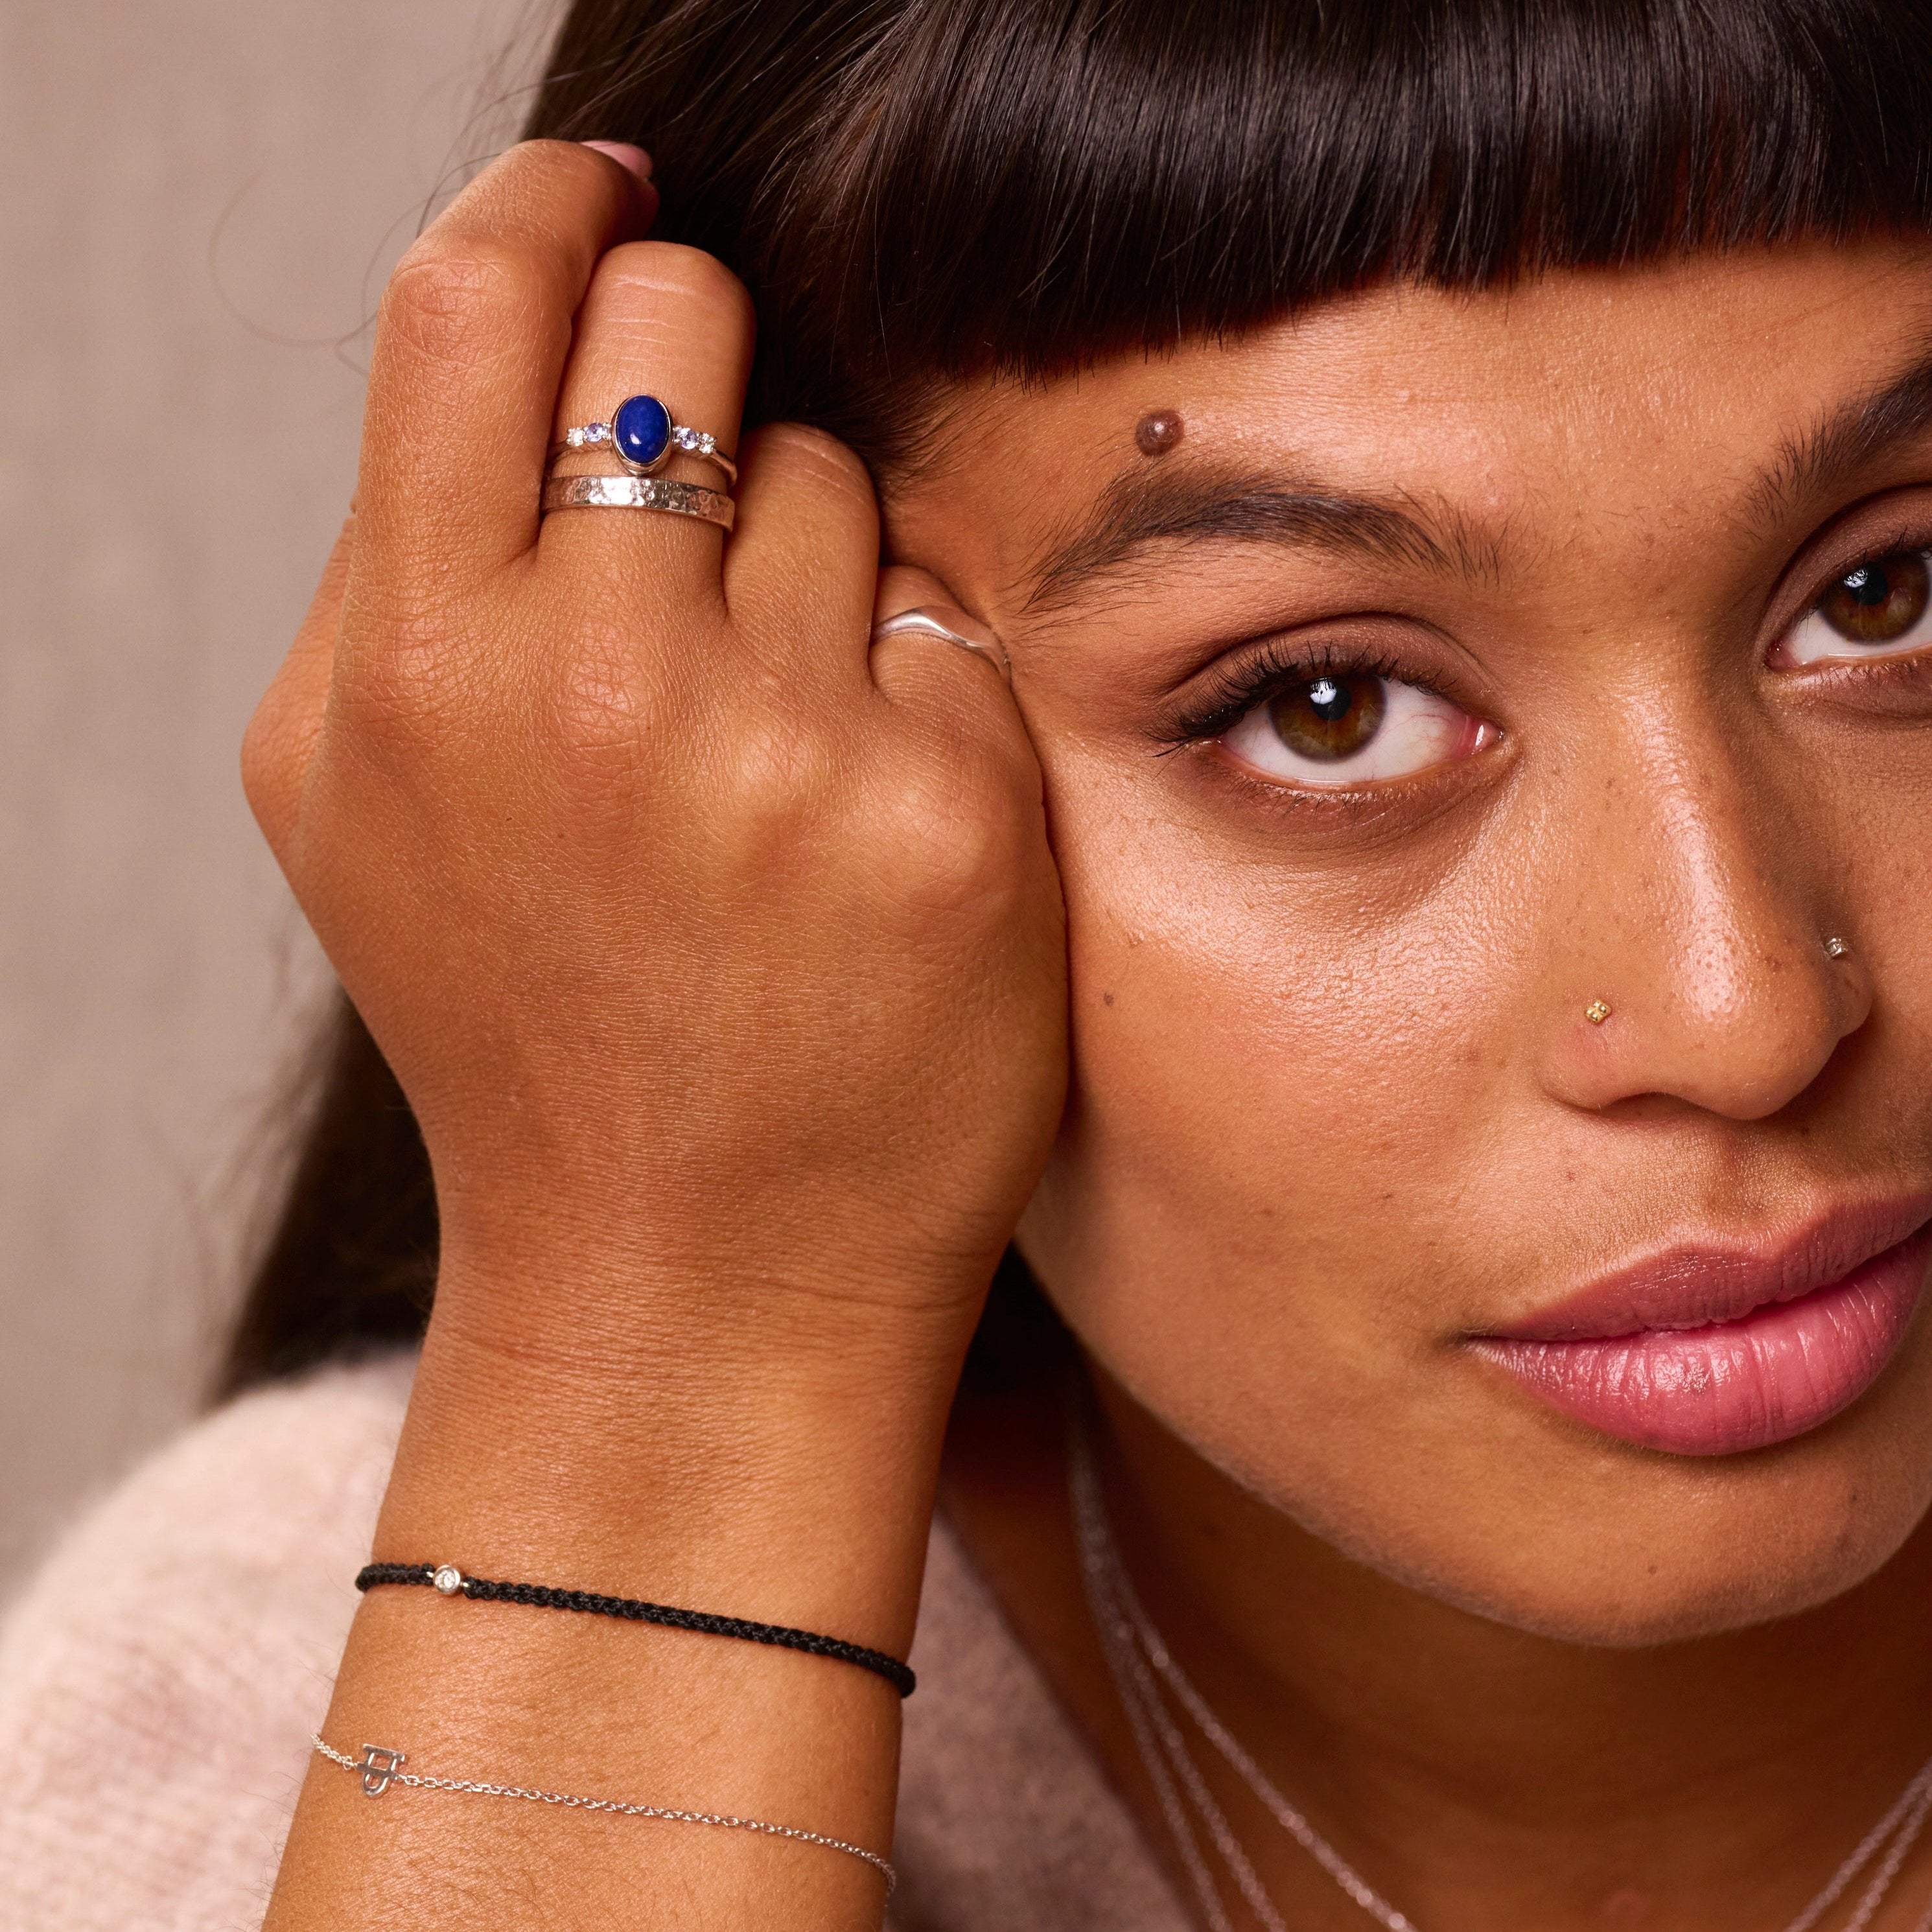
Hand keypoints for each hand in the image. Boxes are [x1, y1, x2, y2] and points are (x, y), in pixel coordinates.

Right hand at [243, 140, 1066, 1409]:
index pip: (482, 301)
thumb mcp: (366, 800)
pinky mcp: (949, 814)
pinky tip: (861, 827)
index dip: (551, 211)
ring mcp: (785, 751)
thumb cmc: (526, 1022)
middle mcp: (594, 692)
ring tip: (768, 743)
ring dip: (808, 562)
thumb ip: (408, 565)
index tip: (605, 203)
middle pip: (683, 330)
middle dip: (695, 368)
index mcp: (415, 672)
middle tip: (700, 500)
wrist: (687, 1276)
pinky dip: (907, 689)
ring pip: (834, 474)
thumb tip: (523, 337)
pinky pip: (944, 623)